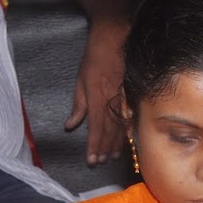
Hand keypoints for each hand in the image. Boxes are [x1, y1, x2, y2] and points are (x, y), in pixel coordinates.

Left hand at [67, 21, 126, 164]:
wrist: (113, 39)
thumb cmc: (94, 59)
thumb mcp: (80, 81)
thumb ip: (78, 106)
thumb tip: (70, 126)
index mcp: (97, 98)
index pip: (95, 128)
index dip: (94, 146)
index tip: (91, 160)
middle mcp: (111, 101)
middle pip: (109, 131)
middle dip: (104, 148)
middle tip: (101, 163)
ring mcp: (124, 97)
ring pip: (121, 126)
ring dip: (116, 143)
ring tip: (113, 157)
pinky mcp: (132, 93)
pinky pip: (131, 116)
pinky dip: (129, 130)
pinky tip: (128, 140)